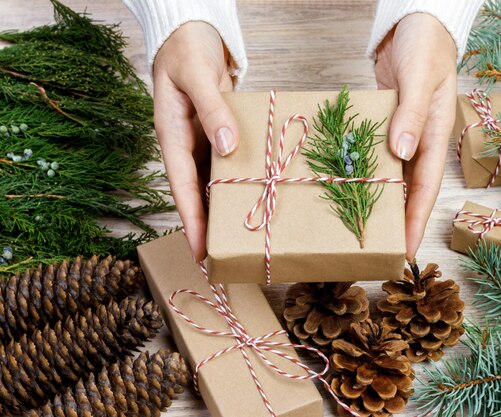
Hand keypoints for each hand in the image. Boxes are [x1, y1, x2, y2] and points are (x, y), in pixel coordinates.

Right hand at [154, 22, 239, 261]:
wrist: (192, 36)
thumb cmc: (187, 52)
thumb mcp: (196, 76)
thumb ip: (212, 109)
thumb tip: (226, 146)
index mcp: (171, 137)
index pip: (181, 188)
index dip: (191, 222)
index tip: (200, 251)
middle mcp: (186, 146)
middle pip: (196, 195)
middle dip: (208, 227)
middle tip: (223, 258)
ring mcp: (203, 143)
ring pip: (212, 184)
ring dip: (224, 210)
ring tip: (239, 239)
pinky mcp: (218, 136)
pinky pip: (228, 166)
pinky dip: (237, 183)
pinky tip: (253, 199)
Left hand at [375, 13, 456, 260]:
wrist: (415, 25)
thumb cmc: (426, 46)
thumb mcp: (420, 77)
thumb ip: (410, 114)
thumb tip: (402, 153)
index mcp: (434, 135)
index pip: (426, 188)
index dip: (415, 221)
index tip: (403, 250)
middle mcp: (418, 142)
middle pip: (408, 191)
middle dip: (395, 222)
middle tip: (376, 250)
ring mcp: (401, 136)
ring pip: (390, 178)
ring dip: (378, 202)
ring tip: (360, 229)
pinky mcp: (384, 128)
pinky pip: (374, 157)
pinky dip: (365, 173)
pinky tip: (349, 188)